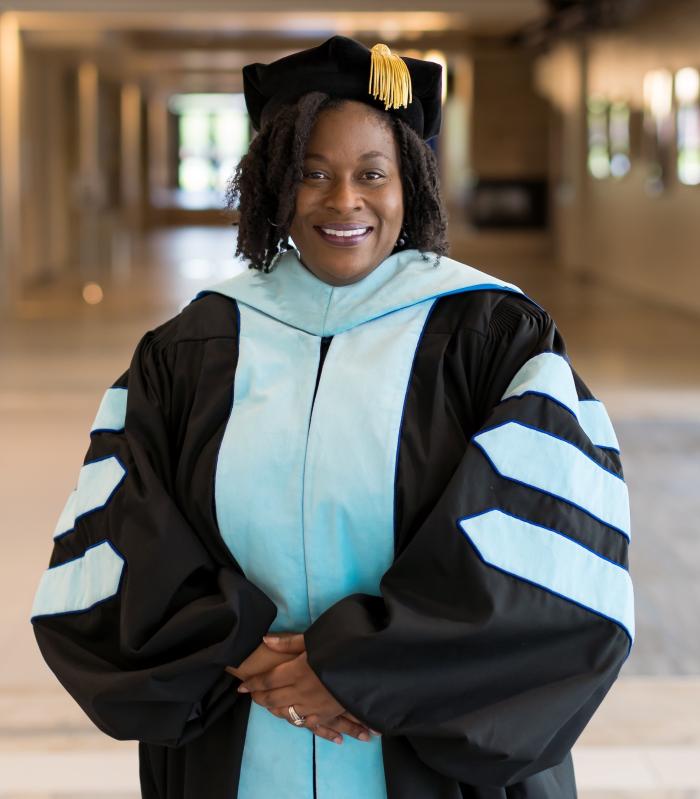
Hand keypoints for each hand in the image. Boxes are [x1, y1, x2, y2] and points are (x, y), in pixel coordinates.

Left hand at [238, 633, 380, 744]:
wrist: (369, 668)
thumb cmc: (341, 648)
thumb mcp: (314, 640)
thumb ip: (289, 642)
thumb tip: (265, 639)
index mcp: (296, 672)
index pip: (268, 680)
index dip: (253, 683)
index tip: (242, 686)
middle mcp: (301, 692)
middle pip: (274, 699)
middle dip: (260, 698)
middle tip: (251, 696)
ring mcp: (314, 706)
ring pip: (287, 713)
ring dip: (274, 710)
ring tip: (268, 707)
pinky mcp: (328, 714)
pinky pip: (308, 723)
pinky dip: (300, 722)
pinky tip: (297, 720)